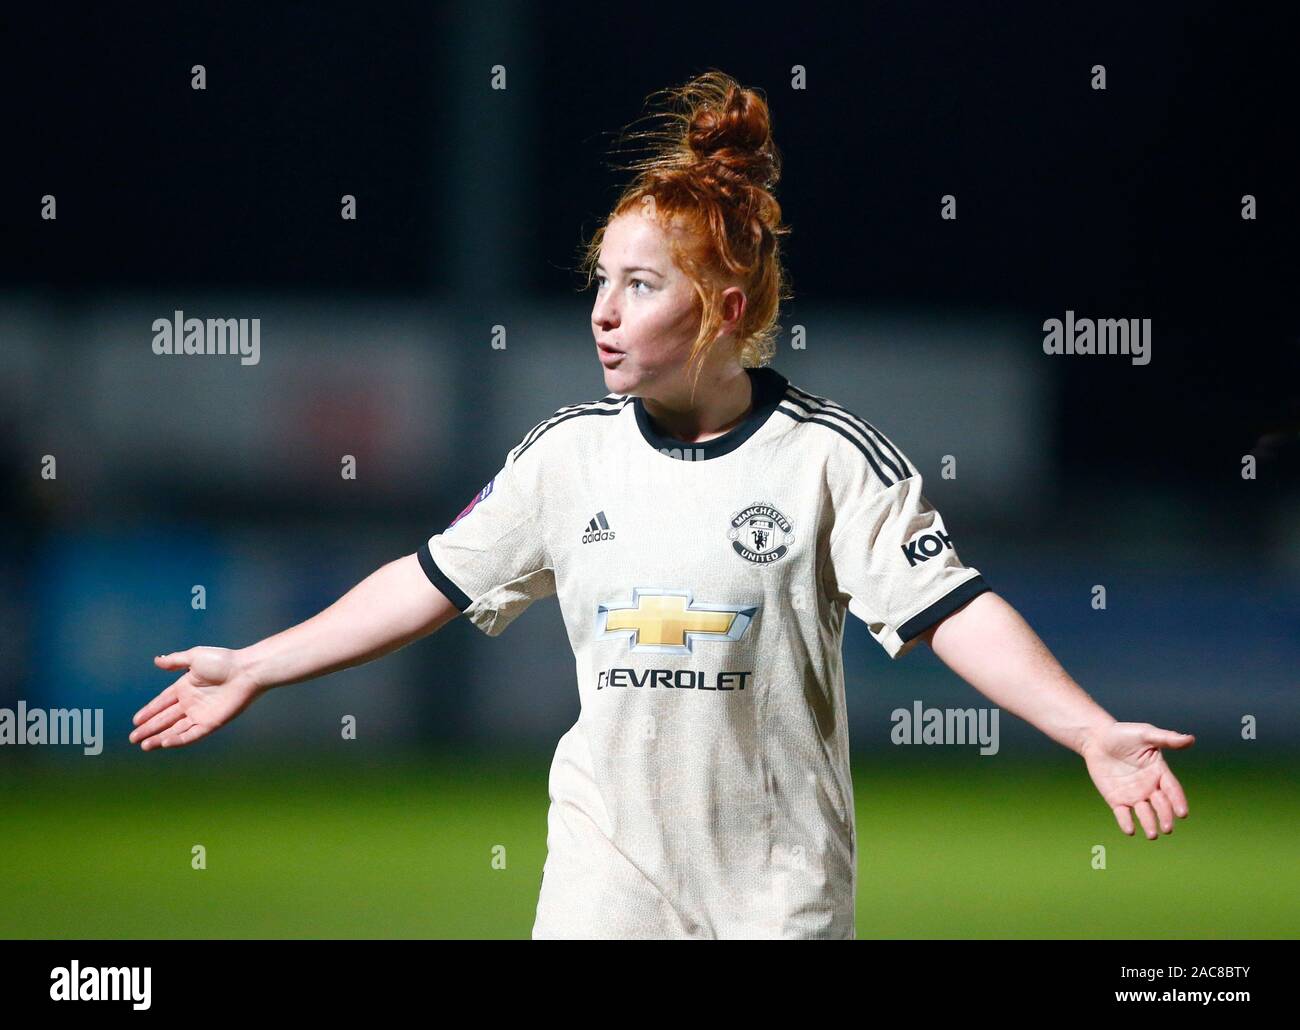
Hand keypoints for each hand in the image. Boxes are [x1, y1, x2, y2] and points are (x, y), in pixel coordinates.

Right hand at [129, 647, 263, 750]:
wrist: (246, 671)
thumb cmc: (223, 661)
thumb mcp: (195, 657)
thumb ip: (175, 661)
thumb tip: (156, 660)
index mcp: (185, 687)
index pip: (162, 703)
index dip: (149, 711)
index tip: (135, 721)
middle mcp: (191, 703)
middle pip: (165, 719)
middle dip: (149, 728)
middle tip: (133, 738)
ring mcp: (201, 714)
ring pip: (175, 729)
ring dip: (159, 738)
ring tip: (143, 745)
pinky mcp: (212, 723)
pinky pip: (191, 734)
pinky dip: (178, 740)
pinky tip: (164, 743)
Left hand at [1081, 722, 1193, 838]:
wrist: (1096, 738)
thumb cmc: (1123, 734)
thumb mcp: (1145, 734)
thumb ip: (1166, 738)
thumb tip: (1190, 739)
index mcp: (1160, 772)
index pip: (1172, 789)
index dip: (1178, 801)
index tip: (1182, 813)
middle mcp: (1149, 787)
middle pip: (1161, 805)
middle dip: (1165, 817)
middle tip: (1167, 828)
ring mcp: (1133, 795)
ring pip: (1144, 813)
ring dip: (1149, 824)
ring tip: (1152, 834)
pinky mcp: (1116, 799)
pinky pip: (1122, 814)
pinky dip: (1126, 822)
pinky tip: (1129, 830)